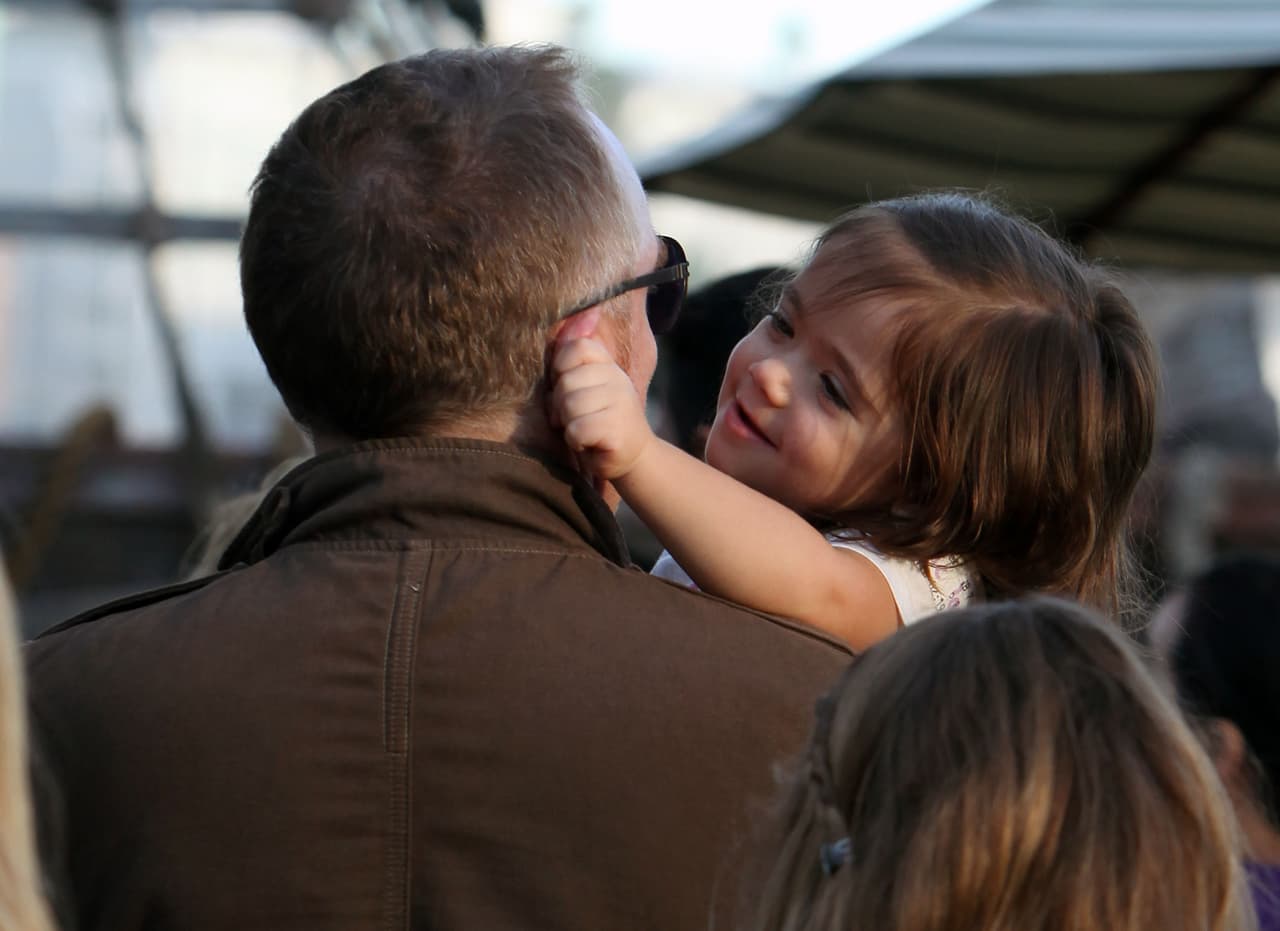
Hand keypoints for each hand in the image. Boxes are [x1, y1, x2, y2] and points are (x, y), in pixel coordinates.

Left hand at [550, 335, 654, 481]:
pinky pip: (576, 429)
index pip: (577, 347)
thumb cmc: (598, 422)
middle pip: (566, 381)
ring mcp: (621, 403)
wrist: (634, 458)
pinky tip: (588, 443)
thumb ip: (572, 363)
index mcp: (608, 366)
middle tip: (573, 418)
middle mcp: (618, 379)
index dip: (561, 367)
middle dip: (559, 406)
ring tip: (582, 430)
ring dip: (567, 425)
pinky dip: (575, 441)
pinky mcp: (617, 430)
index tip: (566, 388)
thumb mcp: (586, 388)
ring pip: (569, 406)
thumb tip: (565, 323)